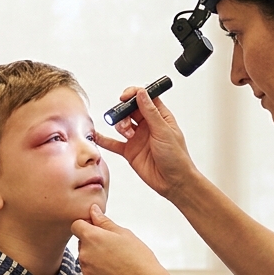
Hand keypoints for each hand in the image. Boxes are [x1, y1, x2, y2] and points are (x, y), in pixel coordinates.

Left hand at [71, 205, 172, 274]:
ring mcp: (86, 271)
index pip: (76, 225)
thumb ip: (104, 221)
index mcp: (92, 238)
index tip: (98, 229)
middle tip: (114, 246)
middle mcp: (84, 254)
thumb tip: (93, 210)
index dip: (86, 224)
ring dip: (96, 257)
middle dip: (93, 242)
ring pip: (86, 258)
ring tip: (117, 261)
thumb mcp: (124, 234)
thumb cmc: (139, 257)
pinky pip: (91, 273)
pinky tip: (115, 272)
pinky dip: (99, 271)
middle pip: (82, 243)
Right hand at [95, 86, 200, 201]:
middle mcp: (148, 126)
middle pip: (130, 110)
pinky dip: (105, 139)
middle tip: (124, 118)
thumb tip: (141, 93)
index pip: (145, 98)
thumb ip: (150, 112)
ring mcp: (138, 138)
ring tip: (127, 134)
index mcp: (160, 117)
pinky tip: (96, 135)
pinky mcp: (130, 151)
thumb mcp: (163, 131)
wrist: (174, 181)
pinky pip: (114, 143)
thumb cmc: (176, 157)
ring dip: (120, 125)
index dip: (134, 94)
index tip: (125, 97)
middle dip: (124, 111)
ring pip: (122, 124)